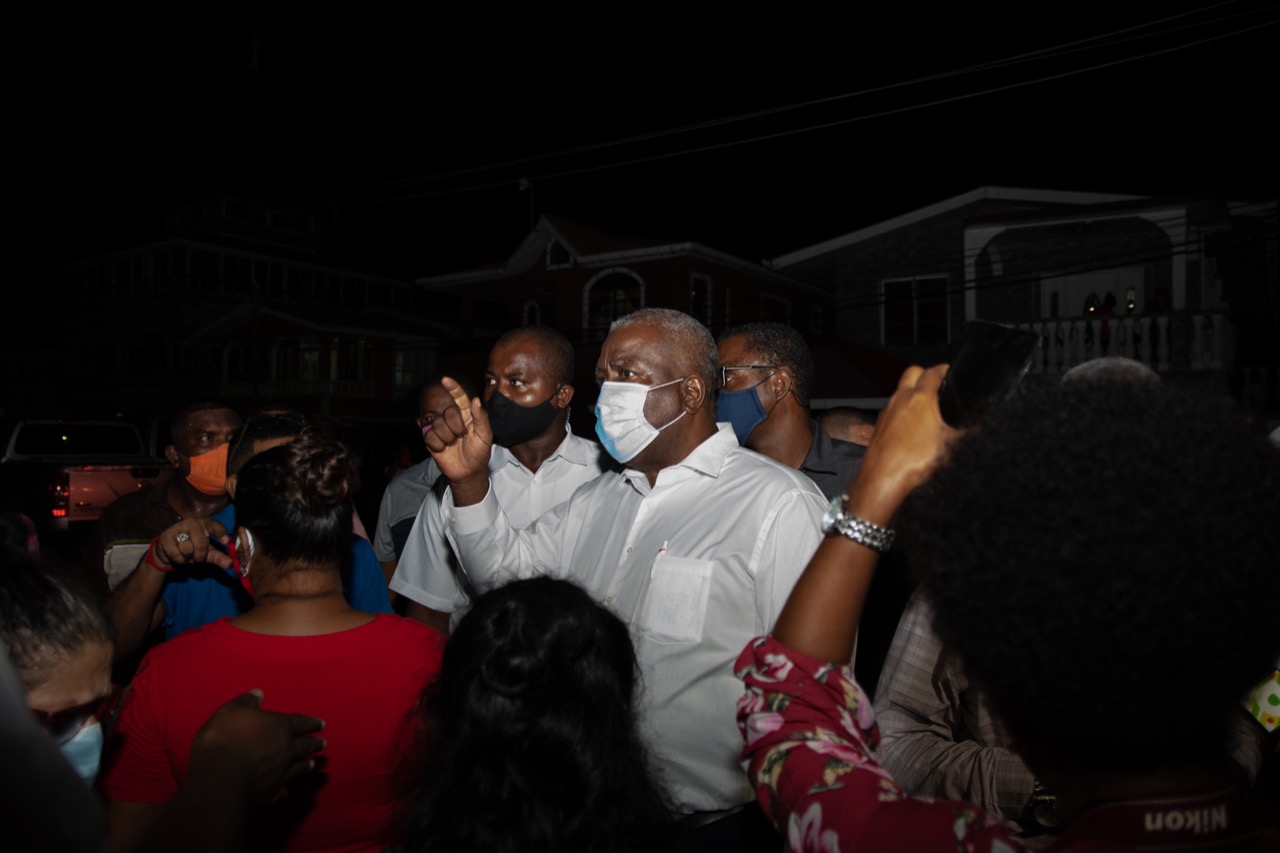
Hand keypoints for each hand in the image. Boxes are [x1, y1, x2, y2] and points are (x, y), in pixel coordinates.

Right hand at [151, 518, 231, 570]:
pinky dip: (178, 560)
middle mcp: (192, 522)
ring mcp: (177, 527)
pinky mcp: (165, 536)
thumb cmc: (193, 550)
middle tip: (197, 557)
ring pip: (187, 549)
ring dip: (188, 558)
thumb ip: (219, 557)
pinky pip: (176, 554)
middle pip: (201, 543)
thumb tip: (230, 563)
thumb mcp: (208, 553)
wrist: (169, 553)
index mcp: (206, 523)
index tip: (226, 541)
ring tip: (186, 554)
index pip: (216, 526)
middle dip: (200, 556)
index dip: (221, 533)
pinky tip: (177, 555)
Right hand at [188, 690, 325, 805]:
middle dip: (314, 744)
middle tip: (323, 744)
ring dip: (305, 766)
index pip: (300, 723)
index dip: (311, 723)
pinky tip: (284, 792)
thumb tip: (257, 694)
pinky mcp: (267, 795)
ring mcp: (278, 774)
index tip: (321, 724)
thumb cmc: (224, 739)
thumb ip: (247, 702)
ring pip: (297, 769)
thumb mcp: (232, 711)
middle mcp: (285, 751)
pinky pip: (279, 792)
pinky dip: (283, 791)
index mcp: (279, 727)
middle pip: (304, 746)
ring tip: (312, 764)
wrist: (218, 776)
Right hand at [422, 376, 492, 488]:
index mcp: (467, 415)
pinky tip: (444, 448)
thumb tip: (475, 400)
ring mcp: (441, 429)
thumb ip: (481, 418)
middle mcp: (452, 419)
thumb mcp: (485, 436)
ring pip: (437, 424)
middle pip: (448, 412)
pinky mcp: (431, 439)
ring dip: (447, 437)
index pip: (459, 397)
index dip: (453, 388)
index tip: (446, 379)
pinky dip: (438, 444)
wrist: (469, 472)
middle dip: (456, 427)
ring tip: (453, 444)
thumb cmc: (479, 453)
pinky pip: (429, 435)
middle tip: (462, 437)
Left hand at [846, 364, 955, 525]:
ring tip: (924, 405)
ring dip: (911, 392)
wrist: (883, 476)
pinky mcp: (879, 424)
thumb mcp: (949, 445)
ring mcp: (887, 411)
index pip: (933, 372)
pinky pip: (891, 409)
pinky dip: (901, 409)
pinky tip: (909, 425)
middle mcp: (901, 399)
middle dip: (925, 373)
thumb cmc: (912, 461)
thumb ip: (963, 432)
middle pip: (912, 372)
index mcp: (920, 398)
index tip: (948, 371)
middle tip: (936, 382)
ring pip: (899, 391)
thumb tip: (974, 427)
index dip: (943, 369)